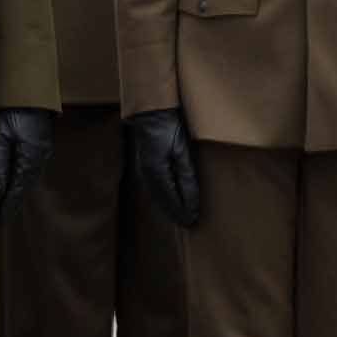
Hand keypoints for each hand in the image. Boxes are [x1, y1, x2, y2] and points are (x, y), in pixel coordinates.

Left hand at [0, 107, 53, 209]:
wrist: (29, 90)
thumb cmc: (12, 110)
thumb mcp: (0, 136)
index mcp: (30, 158)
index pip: (17, 188)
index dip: (8, 204)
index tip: (0, 219)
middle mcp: (40, 157)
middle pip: (26, 186)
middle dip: (15, 201)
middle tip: (4, 217)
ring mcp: (44, 151)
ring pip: (31, 178)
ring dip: (20, 191)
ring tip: (9, 205)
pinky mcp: (43, 145)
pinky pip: (33, 168)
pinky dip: (25, 179)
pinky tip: (19, 182)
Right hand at [126, 110, 199, 228]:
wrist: (152, 112)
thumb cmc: (168, 128)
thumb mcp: (182, 151)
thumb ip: (187, 176)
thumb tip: (192, 200)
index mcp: (156, 173)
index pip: (171, 200)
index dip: (182, 211)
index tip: (193, 221)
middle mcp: (147, 175)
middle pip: (163, 201)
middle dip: (176, 213)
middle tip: (189, 223)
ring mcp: (144, 171)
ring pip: (158, 197)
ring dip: (169, 207)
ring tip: (181, 216)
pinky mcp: (146, 166)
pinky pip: (155, 189)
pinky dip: (164, 198)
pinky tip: (170, 200)